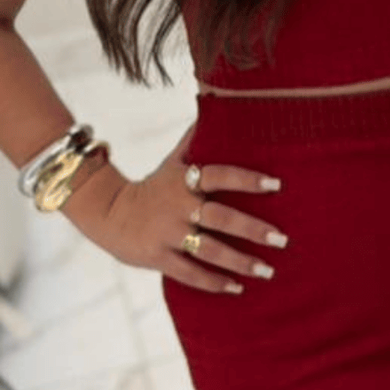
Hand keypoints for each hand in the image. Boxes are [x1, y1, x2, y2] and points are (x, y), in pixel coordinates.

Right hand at [64, 122, 286, 294]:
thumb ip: (196, 141)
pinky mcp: (158, 258)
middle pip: (220, 218)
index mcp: (184, 181)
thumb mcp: (172, 161)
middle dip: (253, 229)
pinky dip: (214, 282)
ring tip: (268, 271)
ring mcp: (167, 234)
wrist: (106, 213)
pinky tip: (237, 288)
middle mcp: (178, 207)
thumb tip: (217, 101)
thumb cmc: (152, 186)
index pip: (219, 175)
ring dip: (240, 262)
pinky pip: (189, 274)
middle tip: (283, 239)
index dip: (246, 179)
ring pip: (209, 250)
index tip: (276, 185)